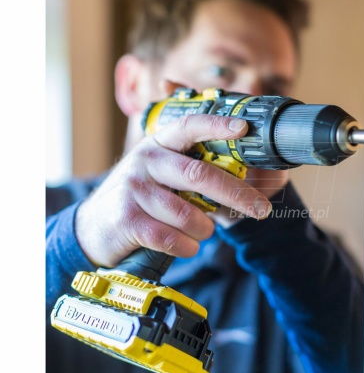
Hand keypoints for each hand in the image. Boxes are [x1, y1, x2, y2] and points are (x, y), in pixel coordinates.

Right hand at [75, 114, 272, 266]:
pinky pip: (173, 238)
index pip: (188, 126)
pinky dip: (188, 246)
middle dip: (236, 194)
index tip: (243, 128)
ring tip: (201, 230)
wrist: (92, 227)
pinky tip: (186, 245)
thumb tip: (239, 163)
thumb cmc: (140, 198)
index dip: (216, 126)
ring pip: (189, 214)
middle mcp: (145, 162)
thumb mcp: (158, 171)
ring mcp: (134, 190)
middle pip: (199, 175)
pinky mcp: (128, 221)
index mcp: (158, 144)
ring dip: (205, 229)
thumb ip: (189, 163)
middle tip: (261, 208)